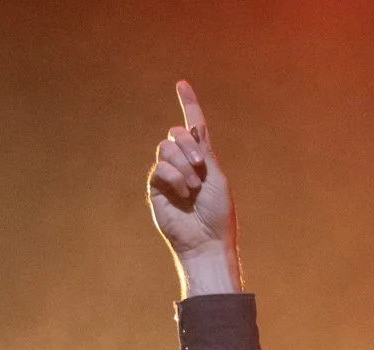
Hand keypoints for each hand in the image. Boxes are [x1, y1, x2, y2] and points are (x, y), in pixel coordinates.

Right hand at [147, 81, 240, 294]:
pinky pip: (159, 167)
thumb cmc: (218, 213)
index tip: (182, 84)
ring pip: (165, 148)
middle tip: (201, 167)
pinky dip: (174, 177)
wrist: (207, 240)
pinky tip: (183, 193)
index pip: (194, 126)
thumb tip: (193, 127)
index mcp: (204, 159)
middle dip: (188, 145)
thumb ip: (204, 151)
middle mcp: (185, 163)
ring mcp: (169, 174)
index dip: (188, 104)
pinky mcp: (156, 186)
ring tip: (193, 187)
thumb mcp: (217, 177)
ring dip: (183, 165)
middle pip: (176, 133)